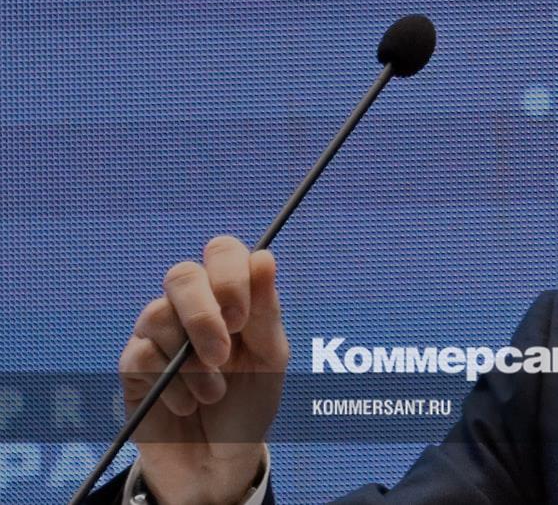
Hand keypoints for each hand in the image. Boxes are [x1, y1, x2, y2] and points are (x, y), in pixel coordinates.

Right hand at [118, 236, 288, 504]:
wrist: (220, 459)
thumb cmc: (249, 403)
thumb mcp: (271, 359)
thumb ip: (267, 311)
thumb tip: (264, 257)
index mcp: (230, 297)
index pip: (222, 251)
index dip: (230, 276)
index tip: (242, 318)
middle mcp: (192, 307)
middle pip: (181, 274)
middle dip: (203, 314)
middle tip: (224, 354)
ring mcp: (158, 333)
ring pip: (158, 314)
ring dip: (193, 363)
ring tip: (214, 393)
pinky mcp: (134, 364)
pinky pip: (142, 356)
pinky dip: (174, 386)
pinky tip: (187, 405)